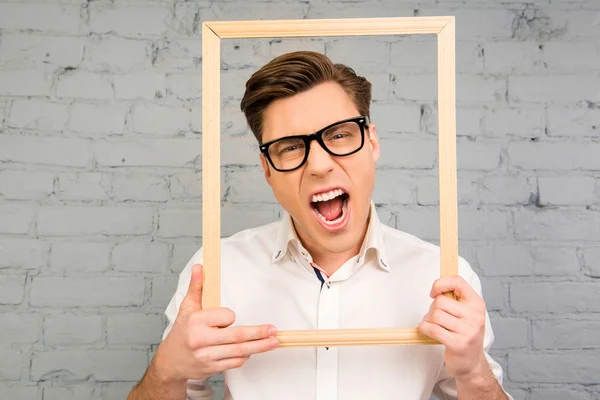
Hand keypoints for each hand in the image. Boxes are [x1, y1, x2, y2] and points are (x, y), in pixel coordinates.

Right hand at [155, 264, 278, 382]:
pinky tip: (251, 350)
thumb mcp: (187, 307)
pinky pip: (234, 362)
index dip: (230, 317)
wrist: (170, 361)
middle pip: (237, 336)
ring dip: (258, 347)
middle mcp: (201, 340)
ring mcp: (206, 356)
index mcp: (196, 322)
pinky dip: (244, 356)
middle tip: (273, 330)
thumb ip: (196, 287)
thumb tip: (199, 267)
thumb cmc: (181, 332)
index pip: (225, 317)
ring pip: (238, 352)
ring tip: (273, 342)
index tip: (229, 317)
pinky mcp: (211, 368)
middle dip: (258, 334)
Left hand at [417, 276, 488, 380]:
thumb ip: (455, 298)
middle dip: (431, 308)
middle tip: (435, 318)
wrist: (472, 363)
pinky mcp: (458, 344)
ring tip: (433, 325)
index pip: (457, 282)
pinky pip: (432, 329)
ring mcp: (468, 331)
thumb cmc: (464, 334)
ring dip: (427, 320)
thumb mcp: (466, 313)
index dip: (440, 284)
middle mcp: (475, 316)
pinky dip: (424, 328)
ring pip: (434, 315)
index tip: (434, 293)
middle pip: (440, 301)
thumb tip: (437, 287)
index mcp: (477, 304)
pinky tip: (427, 331)